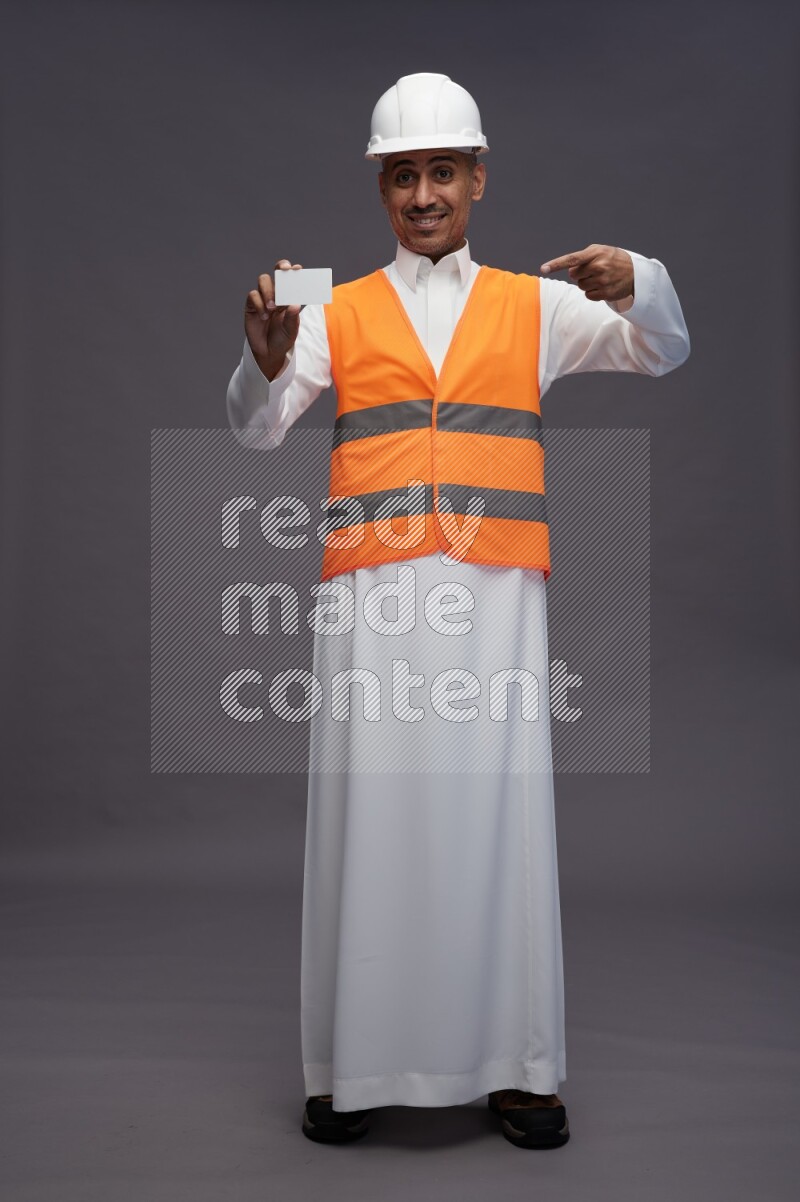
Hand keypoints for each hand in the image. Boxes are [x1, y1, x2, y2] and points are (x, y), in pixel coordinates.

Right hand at [244, 259, 302, 380]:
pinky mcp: (251, 305)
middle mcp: (276, 293)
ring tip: (273, 307)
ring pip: (263, 280)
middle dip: (281, 268)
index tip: (297, 269)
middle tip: (285, 271)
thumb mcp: (291, 330)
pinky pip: (253, 296)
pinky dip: (259, 304)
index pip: (291, 279)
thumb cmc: (283, 338)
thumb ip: (293, 317)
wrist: (269, 352)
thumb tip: (295, 305)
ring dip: (269, 290)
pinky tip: (264, 316)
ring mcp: (263, 298)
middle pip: (277, 272)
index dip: (294, 271)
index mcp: (289, 297)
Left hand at [540, 245, 633, 301]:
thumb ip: (583, 257)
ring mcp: (602, 281)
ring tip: (600, 277)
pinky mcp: (606, 293)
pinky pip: (588, 295)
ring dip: (586, 283)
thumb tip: (569, 271)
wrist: (636, 272)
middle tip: (593, 270)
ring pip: (580, 286)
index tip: (543, 269)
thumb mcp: (601, 250)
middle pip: (573, 275)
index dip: (556, 264)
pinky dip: (592, 292)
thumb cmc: (613, 259)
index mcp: (595, 253)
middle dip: (580, 273)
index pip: (572, 259)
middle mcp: (598, 266)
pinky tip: (602, 286)